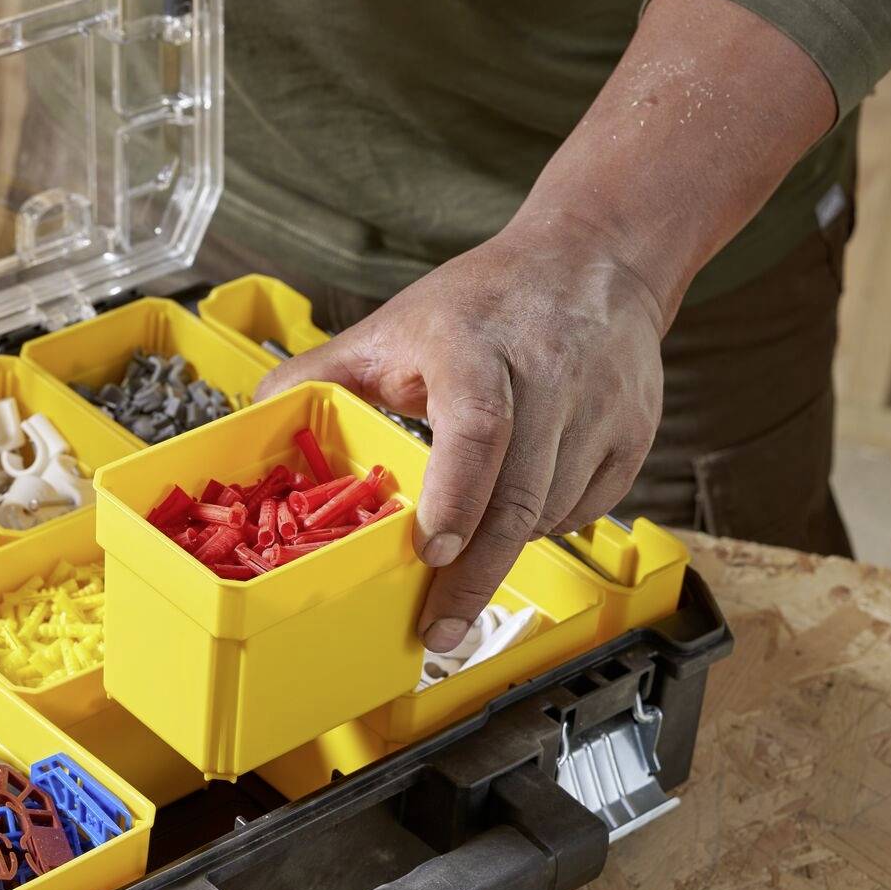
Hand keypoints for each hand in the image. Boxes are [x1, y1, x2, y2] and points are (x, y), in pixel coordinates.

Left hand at [257, 211, 665, 650]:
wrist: (594, 260)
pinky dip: (544, 529)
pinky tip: (515, 512)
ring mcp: (599, 408)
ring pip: (550, 513)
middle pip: (518, 495)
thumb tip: (256, 417)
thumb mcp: (394, 326)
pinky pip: (584, 511)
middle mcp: (548, 374)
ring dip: (503, 549)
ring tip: (468, 558)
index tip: (432, 552)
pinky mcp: (633, 435)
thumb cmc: (484, 301)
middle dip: (477, 575)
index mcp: (477, 345)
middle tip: (438, 629)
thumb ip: (322, 373)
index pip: (478, 427)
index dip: (456, 497)